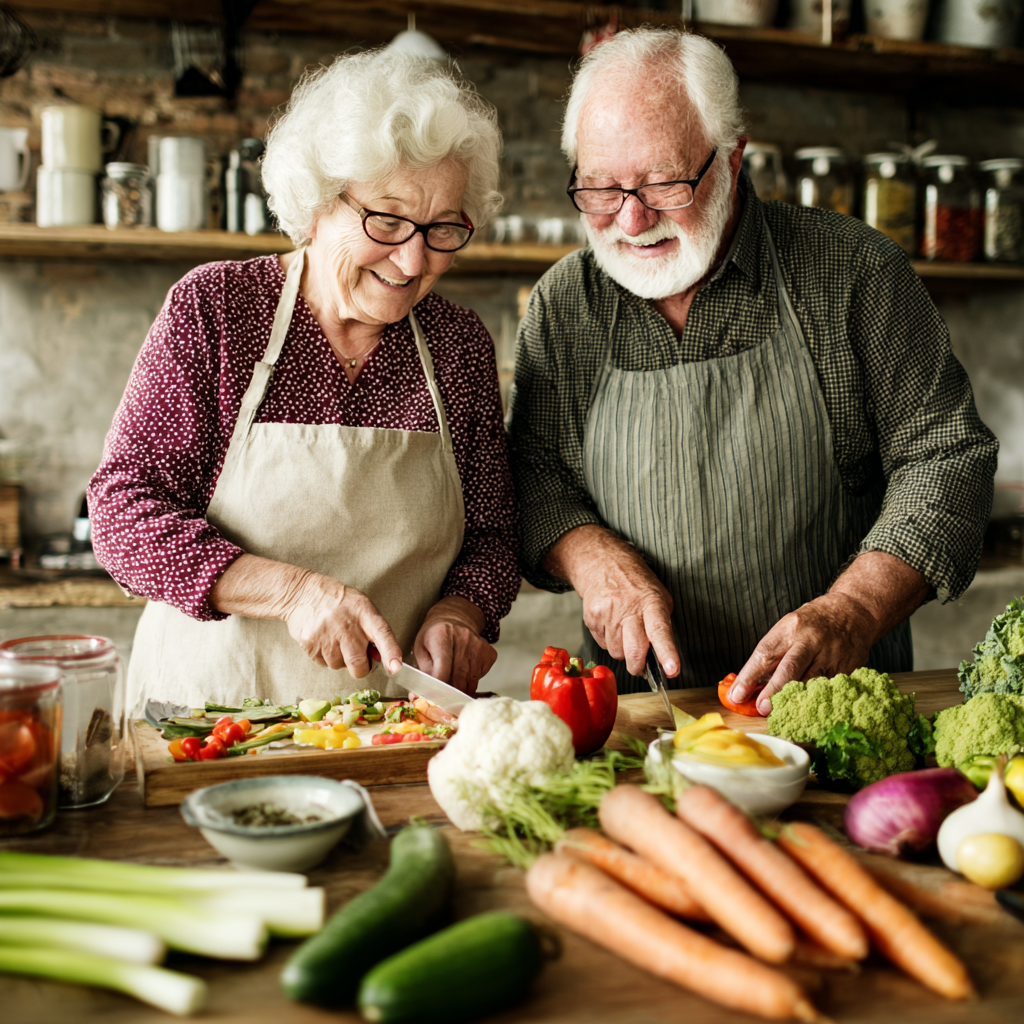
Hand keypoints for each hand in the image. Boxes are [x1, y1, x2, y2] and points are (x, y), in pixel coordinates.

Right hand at [282, 572, 402, 677]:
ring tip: (336, 640)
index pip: (382, 633)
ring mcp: (326, 634)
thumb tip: (382, 659)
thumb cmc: (338, 602)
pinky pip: (323, 663)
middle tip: (360, 660)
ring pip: (339, 665)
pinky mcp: (310, 643)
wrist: (303, 593)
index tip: (395, 667)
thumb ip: (373, 630)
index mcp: (363, 612)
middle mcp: (345, 624)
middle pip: (358, 662)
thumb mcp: (361, 606)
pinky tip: (324, 640)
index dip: (390, 652)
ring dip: (341, 660)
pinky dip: (326, 657)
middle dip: (361, 668)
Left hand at [413, 596, 495, 693]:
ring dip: (460, 687)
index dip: (438, 685)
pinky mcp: (489, 653)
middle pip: (458, 677)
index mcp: (442, 634)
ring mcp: (479, 645)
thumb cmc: (435, 636)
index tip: (434, 695)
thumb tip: (424, 693)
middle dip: (449, 691)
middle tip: (442, 696)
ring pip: (470, 681)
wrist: (455, 619)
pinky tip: (464, 672)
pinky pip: (480, 677)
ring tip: (452, 681)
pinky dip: (471, 681)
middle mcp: (463, 638)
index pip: (443, 667)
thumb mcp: (421, 649)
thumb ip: (424, 670)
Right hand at [545, 525, 678, 677]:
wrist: (603, 564)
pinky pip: (603, 645)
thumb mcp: (658, 596)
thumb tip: (661, 658)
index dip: (666, 653)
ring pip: (616, 653)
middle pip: (634, 651)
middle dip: (638, 666)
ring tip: (623, 629)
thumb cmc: (636, 584)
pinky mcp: (591, 618)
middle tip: (640, 666)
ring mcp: (608, 614)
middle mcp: (629, 609)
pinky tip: (611, 624)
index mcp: (651, 602)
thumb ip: (661, 624)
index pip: (660, 631)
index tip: (671, 670)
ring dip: (622, 649)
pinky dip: (609, 641)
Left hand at [729, 592, 877, 714]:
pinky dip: (815, 699)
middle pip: (789, 669)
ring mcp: (831, 654)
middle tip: (762, 708)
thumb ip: (772, 655)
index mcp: (790, 627)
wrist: (853, 611)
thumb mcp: (788, 628)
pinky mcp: (848, 667)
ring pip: (810, 683)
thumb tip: (751, 686)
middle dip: (773, 691)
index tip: (737, 694)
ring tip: (781, 712)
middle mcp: (811, 640)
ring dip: (793, 700)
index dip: (749, 676)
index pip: (765, 653)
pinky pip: (828, 688)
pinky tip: (807, 706)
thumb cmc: (813, 623)